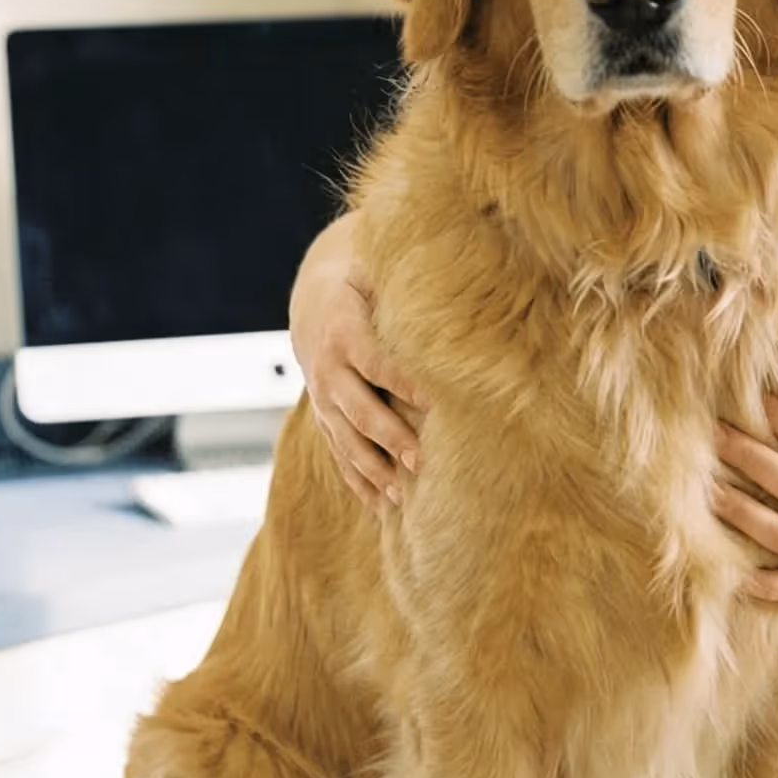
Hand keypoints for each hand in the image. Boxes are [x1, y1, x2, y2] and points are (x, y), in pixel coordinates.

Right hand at [288, 213, 424, 511]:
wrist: (314, 297)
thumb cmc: (365, 281)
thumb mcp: (377, 270)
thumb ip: (410, 283)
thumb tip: (464, 283)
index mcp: (343, 328)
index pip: (376, 361)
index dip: (405, 382)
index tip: (438, 403)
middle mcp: (327, 367)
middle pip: (359, 408)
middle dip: (390, 436)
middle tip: (421, 461)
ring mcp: (322, 396)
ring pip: (345, 439)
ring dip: (374, 469)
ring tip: (403, 497)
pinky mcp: (324, 416)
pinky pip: (339, 453)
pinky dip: (359, 482)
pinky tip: (383, 508)